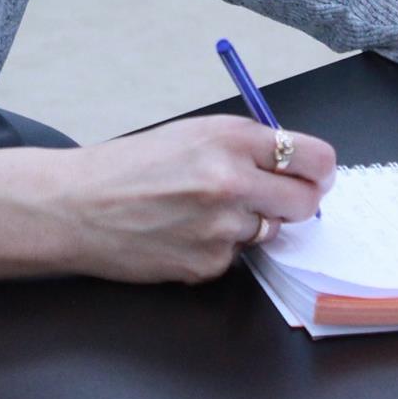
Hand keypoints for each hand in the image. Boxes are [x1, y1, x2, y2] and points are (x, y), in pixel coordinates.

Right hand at [56, 116, 334, 283]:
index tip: (317, 176)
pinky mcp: (208, 264)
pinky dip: (217, 249)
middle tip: (278, 200)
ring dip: (250, 224)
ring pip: (269, 231)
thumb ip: (244, 146)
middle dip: (298, 202)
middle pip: (306, 202)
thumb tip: (293, 165)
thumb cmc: (128, 166)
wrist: (77, 206)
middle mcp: (232, 181)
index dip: (319, 170)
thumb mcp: (191, 134)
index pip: (313, 157)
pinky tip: (182, 235)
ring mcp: (222, 227)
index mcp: (231, 139)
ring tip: (204, 212)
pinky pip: (234, 258)